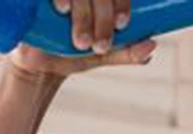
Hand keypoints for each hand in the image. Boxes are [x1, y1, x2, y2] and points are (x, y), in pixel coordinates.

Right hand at [8, 19, 156, 77]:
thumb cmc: (75, 53)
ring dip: (83, 15)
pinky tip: (63, 10)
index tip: (121, 25)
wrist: (40, 67)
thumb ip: (128, 51)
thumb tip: (151, 47)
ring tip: (81, 42)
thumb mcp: (104, 54)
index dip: (121, 4)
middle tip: (100, 45)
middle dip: (103, 18)